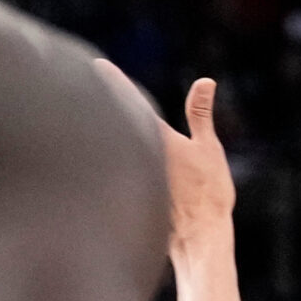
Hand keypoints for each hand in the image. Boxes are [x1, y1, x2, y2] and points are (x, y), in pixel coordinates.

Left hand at [93, 64, 234, 257]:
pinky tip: (104, 158)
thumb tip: (205, 81)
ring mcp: (128, 174)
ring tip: (93, 117)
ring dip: (104, 132)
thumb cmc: (207, 192)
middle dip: (104, 105)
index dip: (114, 81)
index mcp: (157, 139)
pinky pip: (114, 167)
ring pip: (111, 146)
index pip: (132, 102)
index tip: (97, 65)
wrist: (198, 235)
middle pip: (114, 123)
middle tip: (91, 86)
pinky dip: (109, 157)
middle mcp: (137, 154)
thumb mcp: (209, 148)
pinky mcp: (126, 190)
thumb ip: (201, 114)